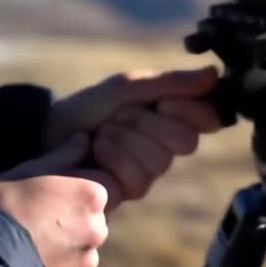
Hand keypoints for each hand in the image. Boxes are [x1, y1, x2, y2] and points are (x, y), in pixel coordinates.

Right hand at [0, 133, 110, 266]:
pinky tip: (34, 260)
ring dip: (68, 244)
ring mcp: (88, 258)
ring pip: (84, 247)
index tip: (53, 195)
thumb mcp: (30, 170)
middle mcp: (99, 226)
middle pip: (94, 218)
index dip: (76, 190)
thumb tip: (84, 138)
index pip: (100, 186)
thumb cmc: (4, 205)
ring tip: (35, 242)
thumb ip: (64, 154)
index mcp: (93, 193)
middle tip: (40, 219)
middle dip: (74, 218)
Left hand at [45, 66, 223, 210]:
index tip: (164, 102)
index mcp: (174, 115)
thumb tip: (215, 74)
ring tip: (103, 133)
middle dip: (147, 122)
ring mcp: (150, 171)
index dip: (189, 110)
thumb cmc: (92, 107)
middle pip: (186, 140)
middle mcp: (168, 145)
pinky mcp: (129, 192)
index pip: (209, 117)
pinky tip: (97, 153)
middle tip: (122, 115)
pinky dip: (112, 158)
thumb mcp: (129, 87)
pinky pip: (138, 179)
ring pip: (160, 160)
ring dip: (124, 139)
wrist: (50, 132)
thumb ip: (171, 83)